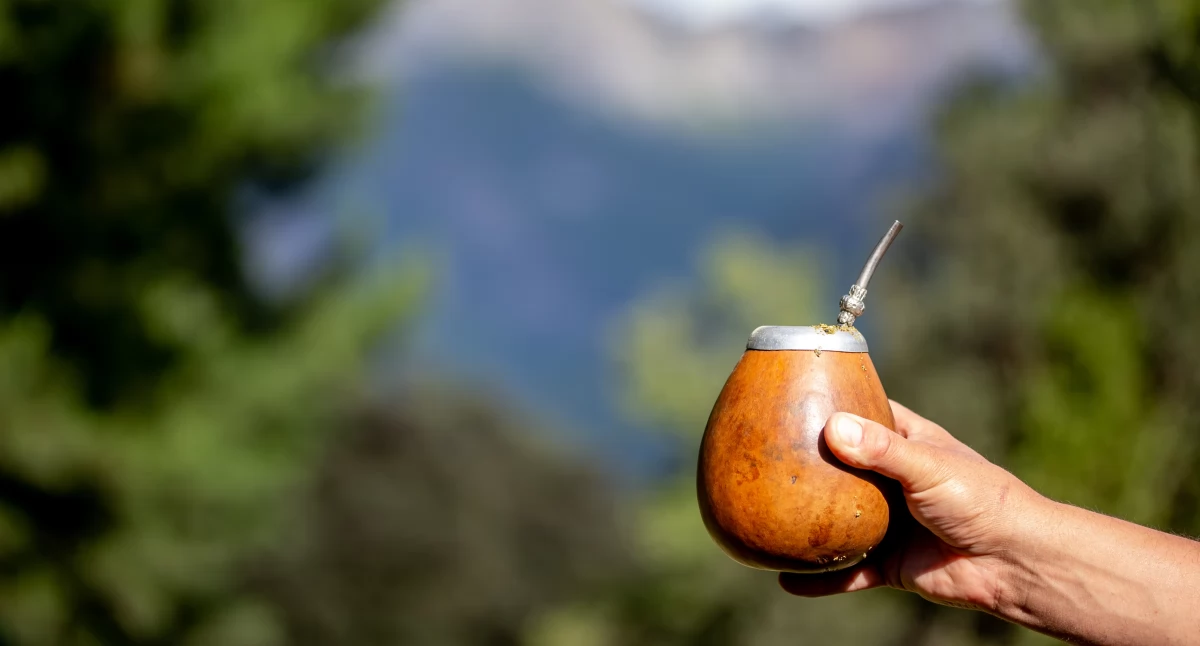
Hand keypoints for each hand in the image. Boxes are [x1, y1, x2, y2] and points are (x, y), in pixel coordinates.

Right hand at [778, 401, 1040, 613]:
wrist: (1014, 563)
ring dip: (804, 521)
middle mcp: (891, 480)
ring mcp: (888, 522)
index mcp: (906, 443)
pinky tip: (786, 578)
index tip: (789, 393)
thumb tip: (832, 429)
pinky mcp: (889, 563)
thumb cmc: (982, 500)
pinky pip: (845, 571)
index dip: (829, 402)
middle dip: (804, 462)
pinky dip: (818, 577)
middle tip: (759, 453)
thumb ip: (883, 450)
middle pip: (838, 466)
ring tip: (762, 515)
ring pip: (835, 520)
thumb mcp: (930, 465)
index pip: (861, 412)